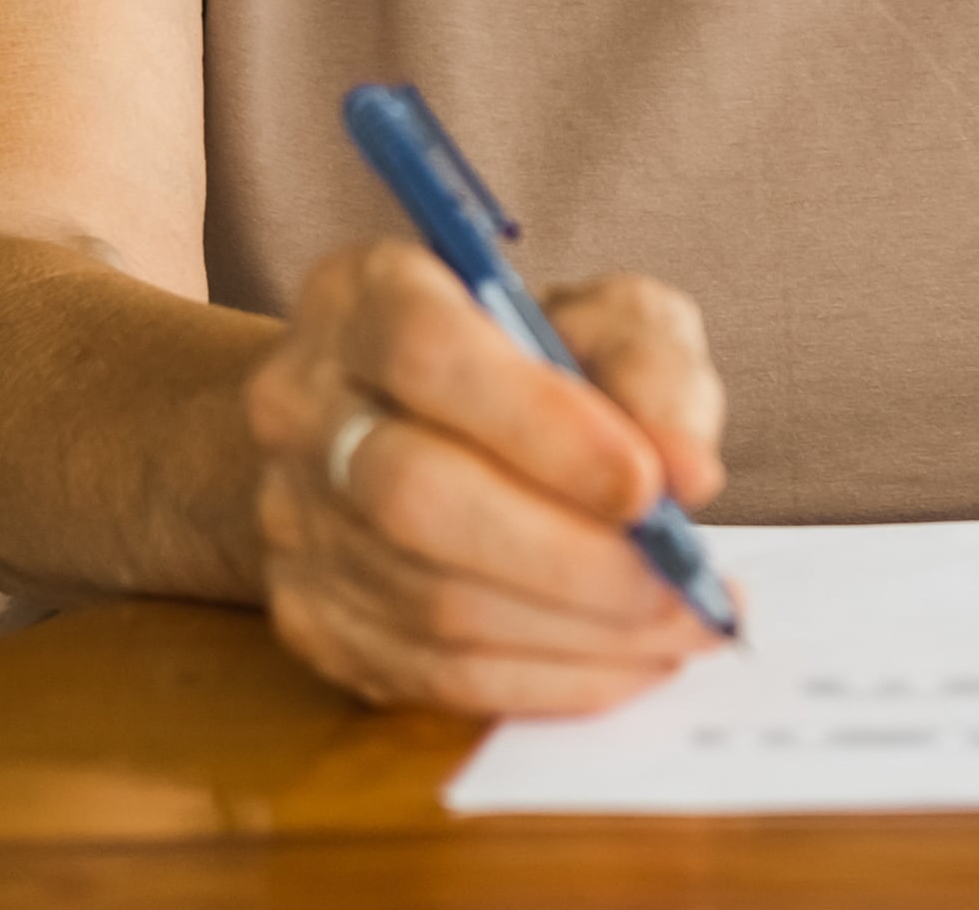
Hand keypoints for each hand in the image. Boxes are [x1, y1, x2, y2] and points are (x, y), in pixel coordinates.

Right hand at [244, 243, 732, 716]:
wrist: (403, 421)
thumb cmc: (526, 358)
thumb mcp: (604, 318)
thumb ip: (651, 368)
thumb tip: (686, 473)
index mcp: (365, 297)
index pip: (428, 357)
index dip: (541, 428)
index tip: (649, 484)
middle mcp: (302, 406)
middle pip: (415, 496)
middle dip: (568, 555)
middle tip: (680, 583)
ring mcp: (292, 521)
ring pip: (428, 603)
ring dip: (576, 633)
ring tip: (681, 625)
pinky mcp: (311, 618)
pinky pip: (430, 675)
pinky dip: (546, 681)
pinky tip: (627, 661)